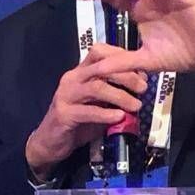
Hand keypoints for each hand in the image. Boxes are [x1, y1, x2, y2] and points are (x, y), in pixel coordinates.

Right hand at [24, 42, 147, 180]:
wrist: (51, 142)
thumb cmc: (78, 122)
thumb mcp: (99, 104)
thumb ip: (115, 94)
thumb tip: (140, 86)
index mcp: (80, 73)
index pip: (99, 52)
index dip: (121, 57)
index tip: (141, 70)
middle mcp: (72, 79)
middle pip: (101, 68)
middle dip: (126, 77)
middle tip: (143, 88)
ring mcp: (66, 95)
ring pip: (96, 88)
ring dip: (120, 96)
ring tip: (136, 106)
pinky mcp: (63, 114)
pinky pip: (88, 111)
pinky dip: (106, 114)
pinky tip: (119, 117)